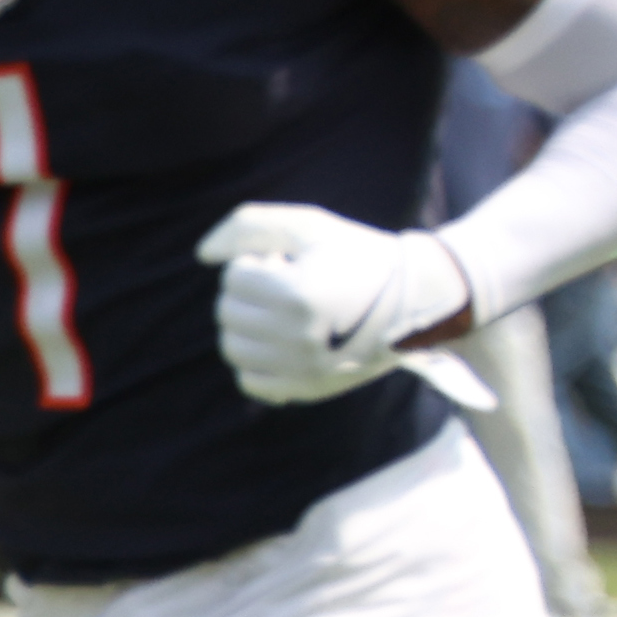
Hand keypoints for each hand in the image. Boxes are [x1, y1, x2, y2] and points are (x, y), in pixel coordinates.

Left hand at [201, 202, 469, 407]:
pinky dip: (256, 361)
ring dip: (247, 325)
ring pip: (232, 348)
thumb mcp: (309, 226)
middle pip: (228, 312)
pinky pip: (250, 381)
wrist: (415, 302)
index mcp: (298, 293)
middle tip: (286, 286)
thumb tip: (201, 254)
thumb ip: (249, 225)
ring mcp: (303, 370)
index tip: (287, 263)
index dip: (256, 262)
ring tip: (282, 313)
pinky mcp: (307, 390)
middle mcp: (298, 337)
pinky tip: (282, 343)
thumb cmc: (358, 257)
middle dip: (249, 292)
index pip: (234, 277)